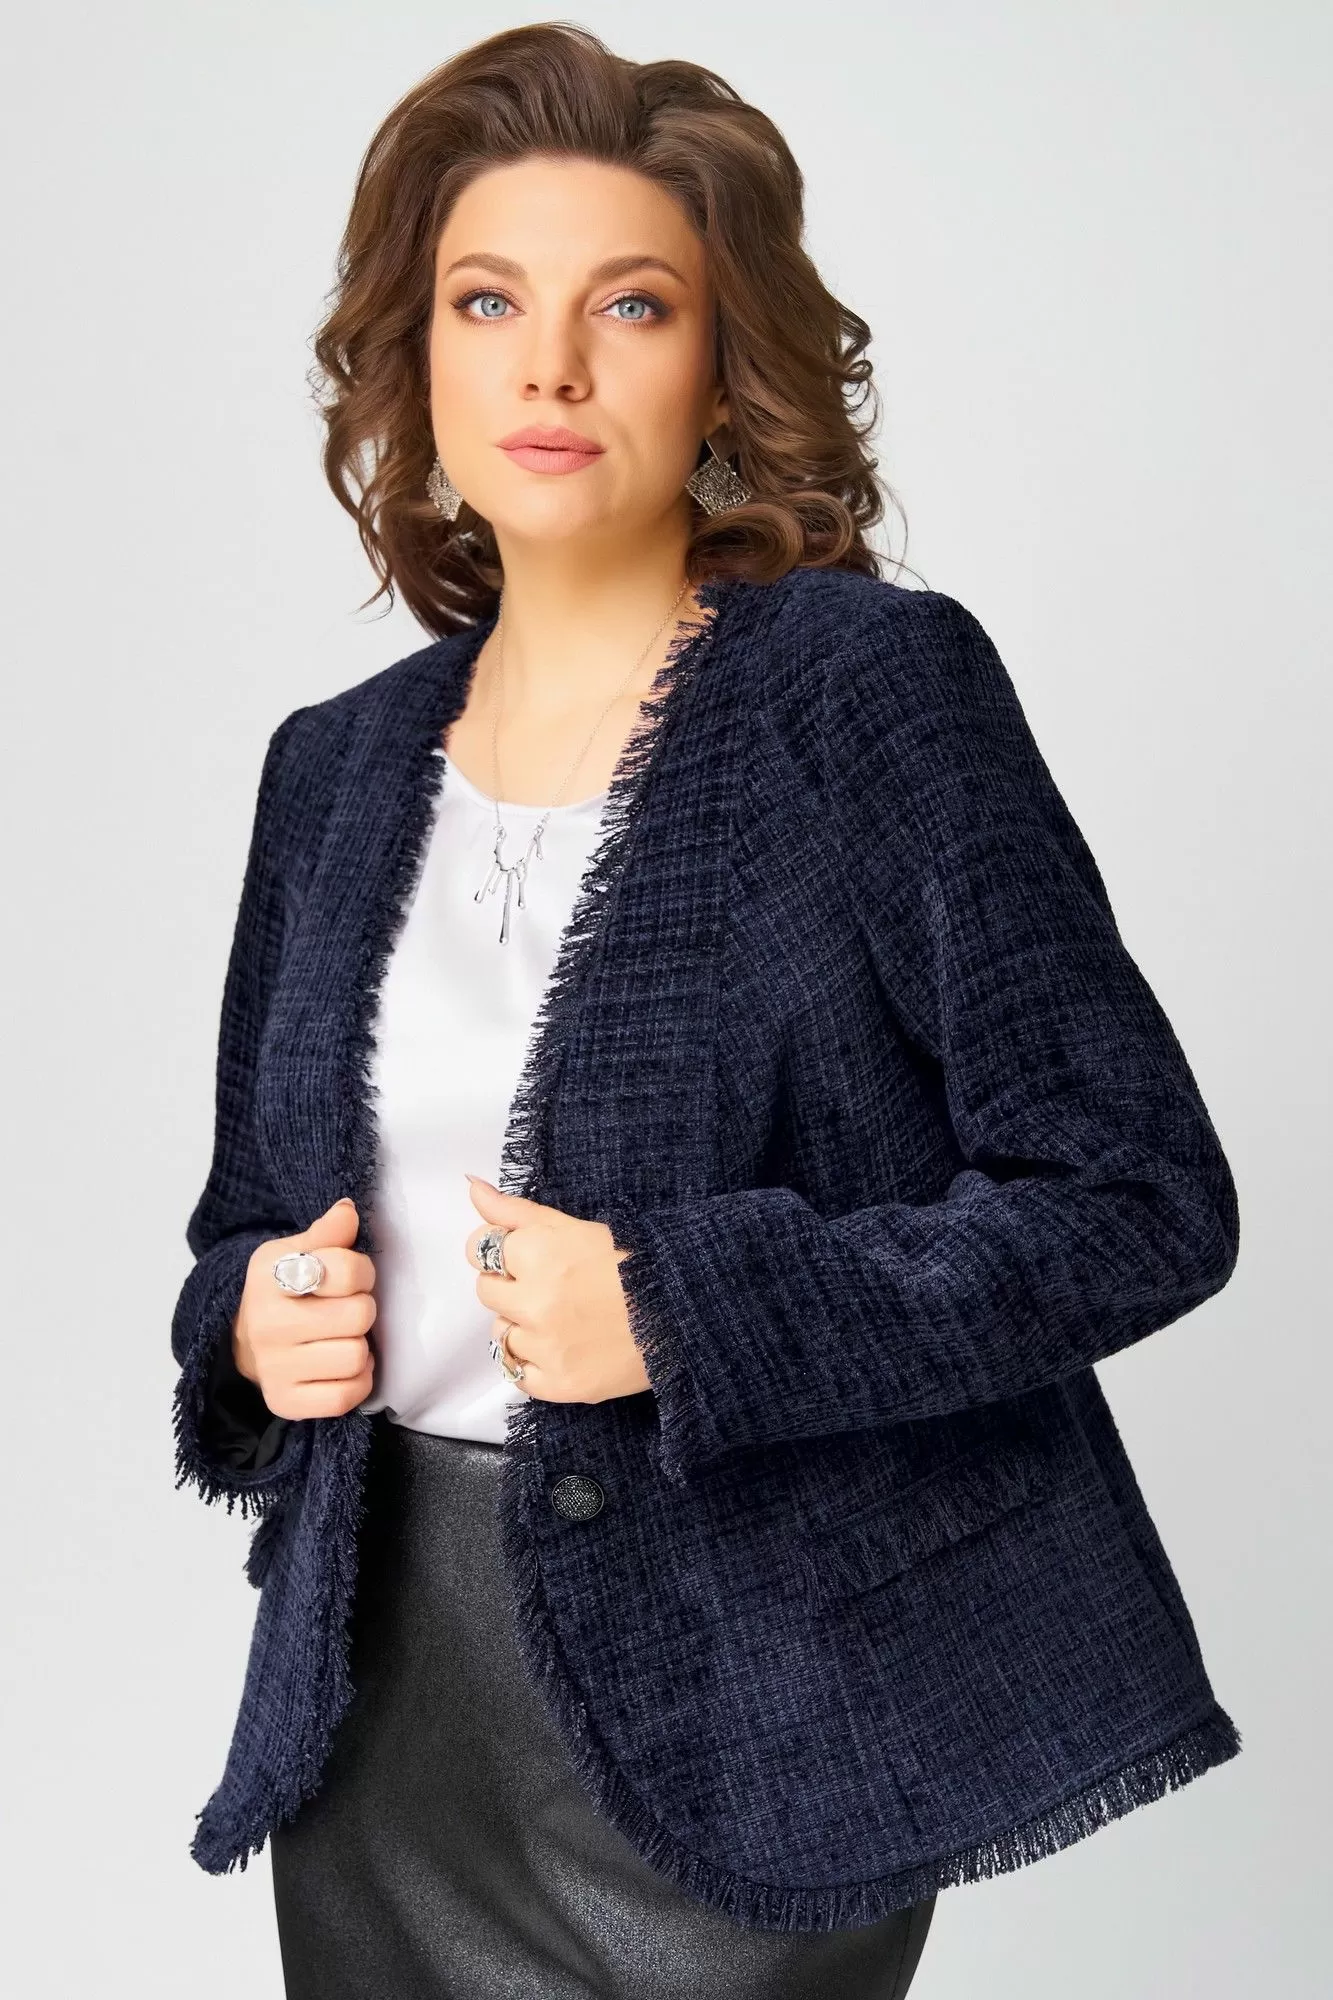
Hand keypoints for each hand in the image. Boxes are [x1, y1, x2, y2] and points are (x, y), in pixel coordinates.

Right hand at [232, 1197, 376, 1419]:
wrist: (241, 1340)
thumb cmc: (281, 1291)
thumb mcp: (295, 1252)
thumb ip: (326, 1233)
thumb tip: (348, 1212)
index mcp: (270, 1276)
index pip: (347, 1269)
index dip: (361, 1272)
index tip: (351, 1277)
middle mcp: (267, 1324)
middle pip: (358, 1315)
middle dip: (361, 1309)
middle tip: (345, 1309)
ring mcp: (274, 1368)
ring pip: (355, 1357)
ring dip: (359, 1347)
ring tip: (341, 1338)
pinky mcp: (284, 1402)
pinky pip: (345, 1396)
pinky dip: (355, 1382)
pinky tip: (339, 1367)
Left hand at [464, 1176, 649, 1403]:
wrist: (682, 1313)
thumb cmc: (632, 1263)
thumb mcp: (574, 1226)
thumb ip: (515, 1211)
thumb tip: (473, 1187)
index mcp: (538, 1252)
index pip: (480, 1249)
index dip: (502, 1252)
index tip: (526, 1257)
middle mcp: (535, 1300)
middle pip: (486, 1292)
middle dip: (511, 1286)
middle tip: (552, 1287)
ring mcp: (545, 1346)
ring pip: (500, 1335)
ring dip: (522, 1326)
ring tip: (563, 1319)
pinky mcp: (558, 1384)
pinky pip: (517, 1375)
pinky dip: (534, 1363)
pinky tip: (562, 1347)